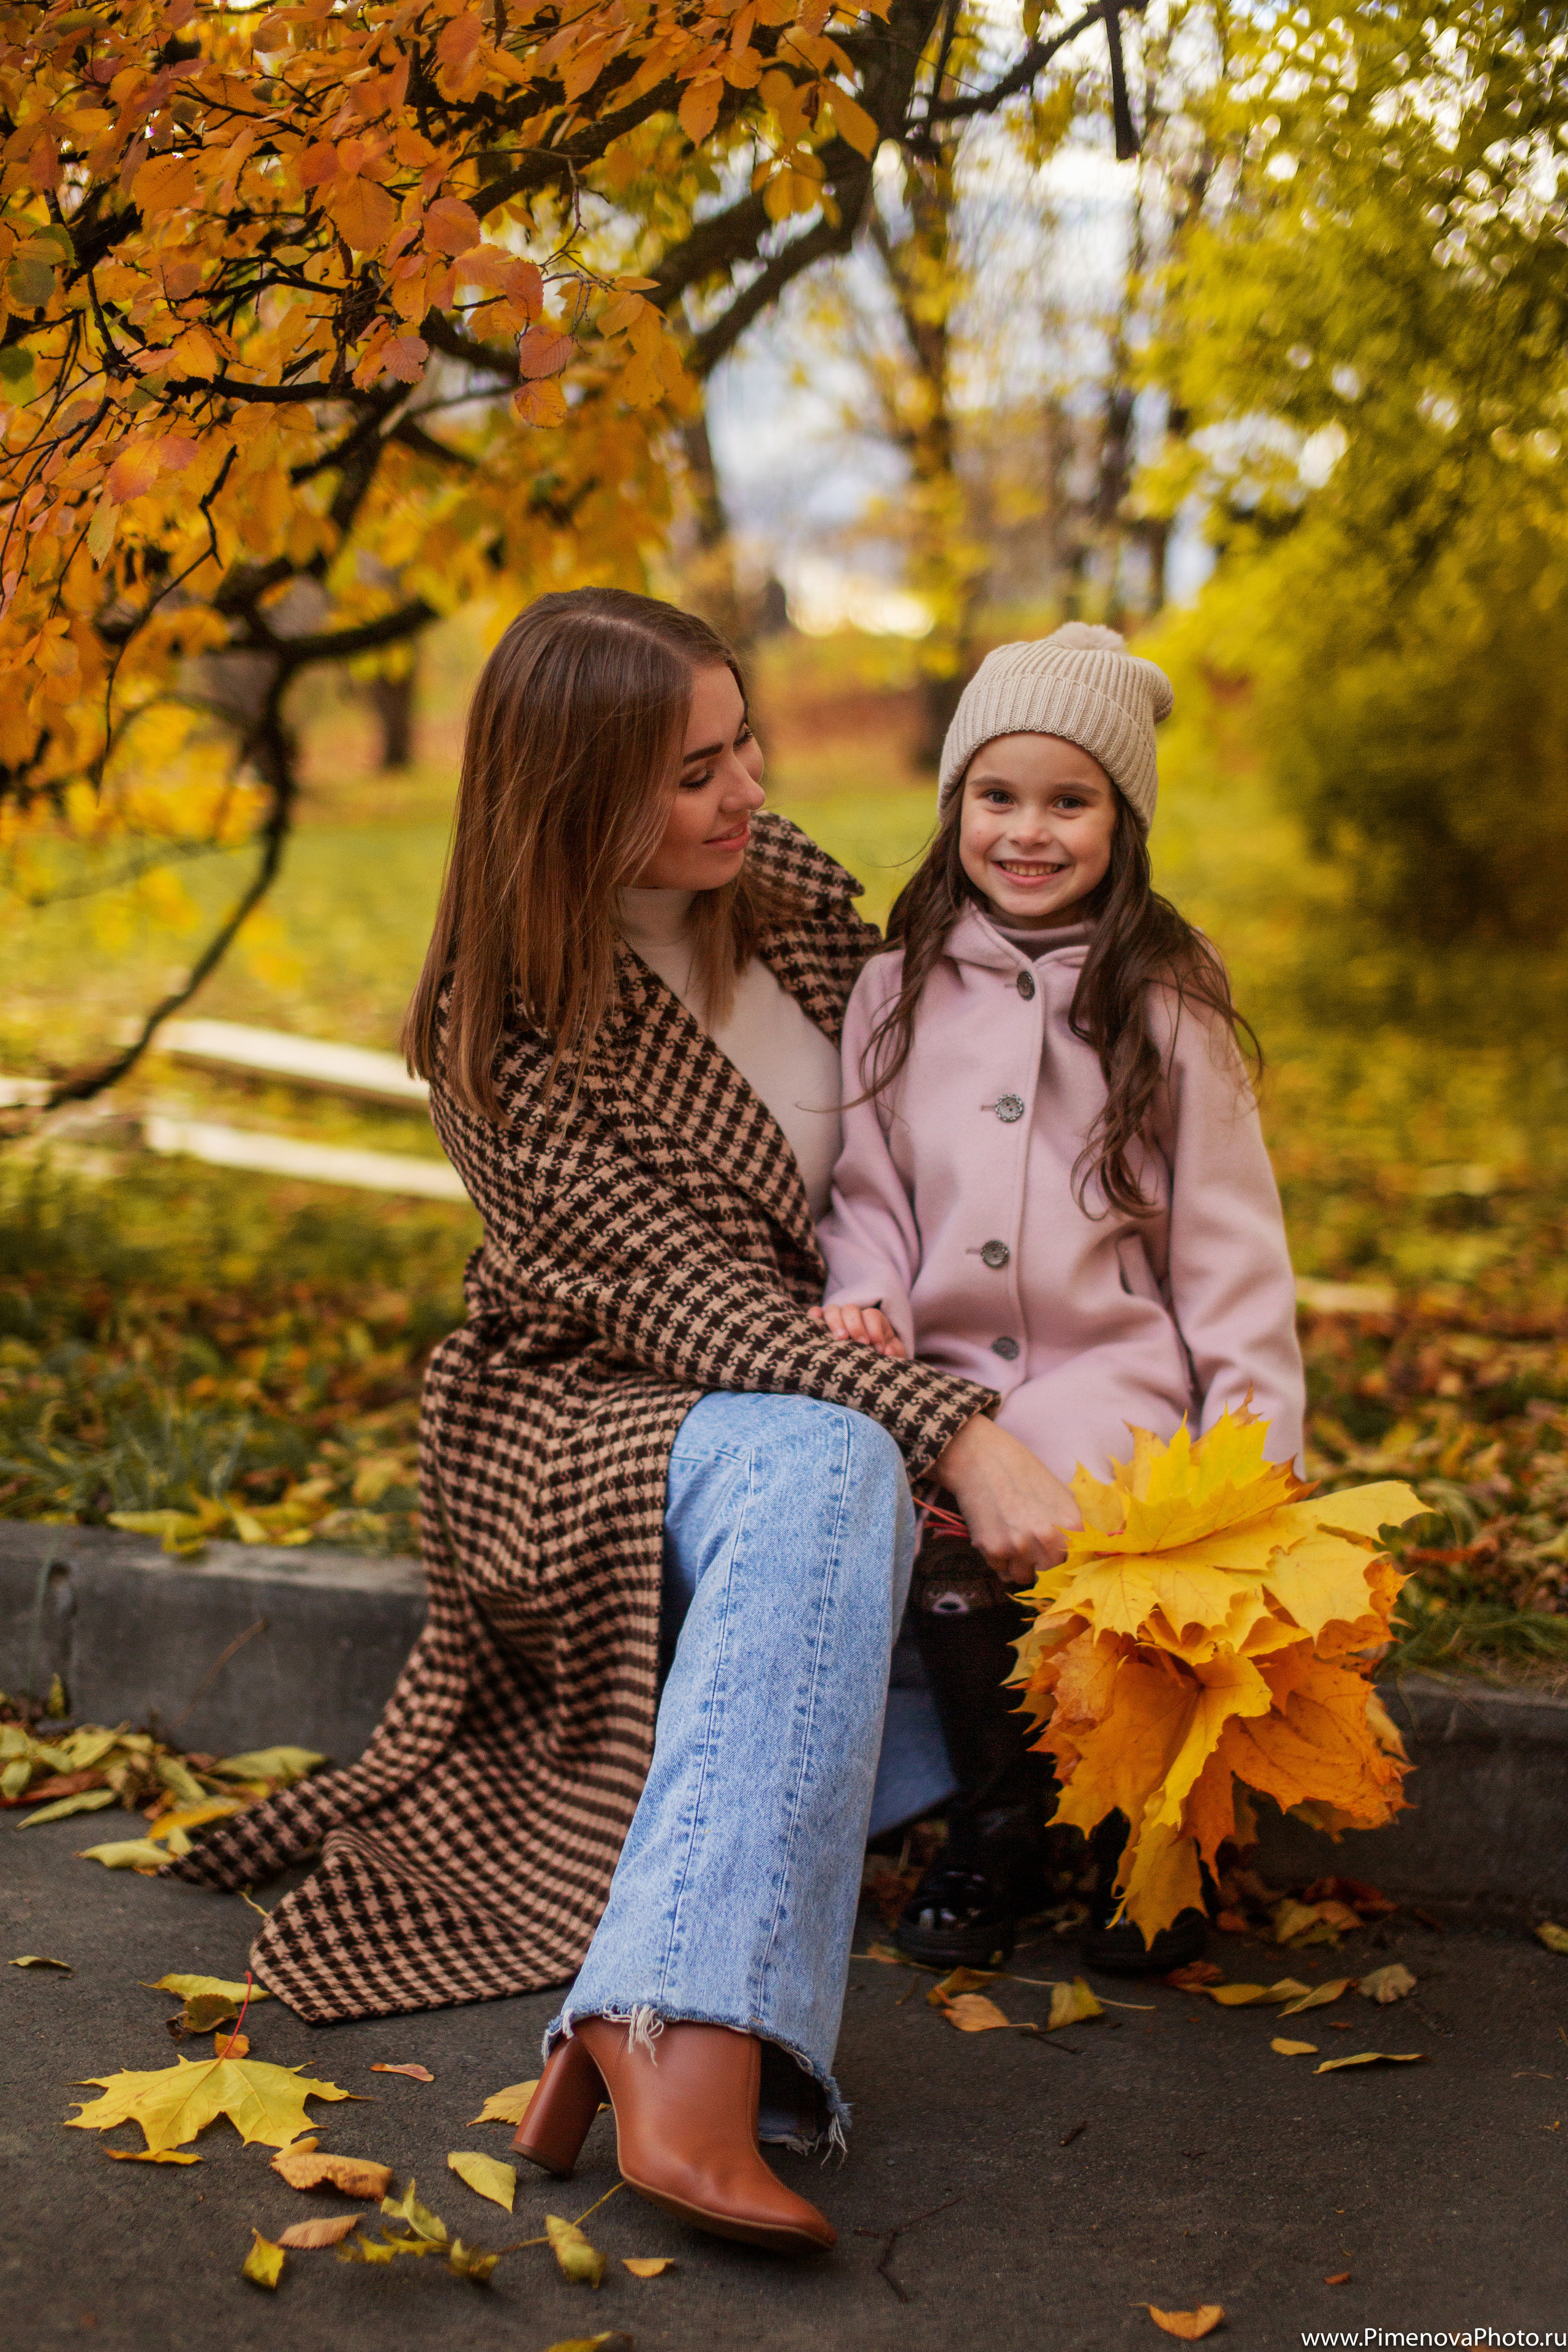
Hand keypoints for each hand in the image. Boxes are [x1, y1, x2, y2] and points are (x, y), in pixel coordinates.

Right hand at [808, 1302, 907, 1360]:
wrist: (868, 1366)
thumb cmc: (882, 1356)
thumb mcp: (894, 1355)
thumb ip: (895, 1352)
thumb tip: (887, 1351)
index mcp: (873, 1320)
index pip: (872, 1315)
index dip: (875, 1330)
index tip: (878, 1349)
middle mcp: (854, 1316)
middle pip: (851, 1309)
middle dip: (856, 1325)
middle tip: (861, 1344)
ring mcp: (837, 1320)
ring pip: (833, 1310)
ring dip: (836, 1322)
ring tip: (840, 1338)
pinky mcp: (823, 1327)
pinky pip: (815, 1315)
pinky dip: (814, 1315)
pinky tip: (814, 1318)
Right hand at [932, 1413, 1080, 1584]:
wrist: (981, 1457)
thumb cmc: (1022, 1470)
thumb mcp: (1059, 1493)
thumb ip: (1069, 1525)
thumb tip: (1076, 1552)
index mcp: (1071, 1524)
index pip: (1078, 1564)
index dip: (1067, 1563)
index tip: (1057, 1561)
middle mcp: (1049, 1539)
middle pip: (1051, 1574)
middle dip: (1041, 1566)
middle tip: (1032, 1550)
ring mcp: (1020, 1547)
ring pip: (1023, 1577)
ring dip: (1019, 1566)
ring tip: (1012, 1542)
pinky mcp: (994, 1550)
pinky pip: (1001, 1570)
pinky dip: (999, 1560)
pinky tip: (996, 1537)